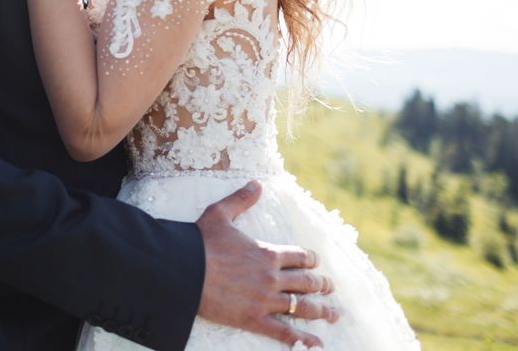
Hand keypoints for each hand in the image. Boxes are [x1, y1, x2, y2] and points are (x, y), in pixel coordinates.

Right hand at [196, 181, 338, 348]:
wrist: (183, 271)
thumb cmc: (200, 242)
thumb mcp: (219, 213)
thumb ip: (241, 199)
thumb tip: (257, 183)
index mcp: (266, 253)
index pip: (299, 256)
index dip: (310, 259)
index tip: (316, 263)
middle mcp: (272, 278)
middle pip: (306, 282)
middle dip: (321, 285)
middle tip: (330, 287)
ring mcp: (265, 300)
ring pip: (302, 307)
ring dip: (322, 311)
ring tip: (333, 314)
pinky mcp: (254, 319)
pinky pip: (285, 333)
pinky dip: (303, 339)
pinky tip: (316, 343)